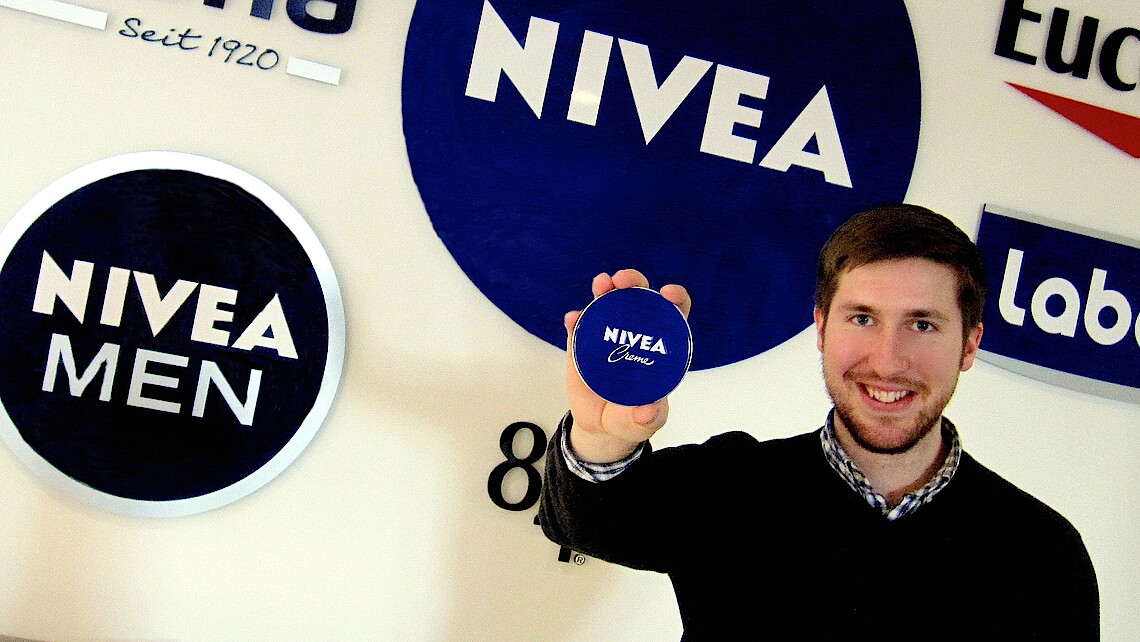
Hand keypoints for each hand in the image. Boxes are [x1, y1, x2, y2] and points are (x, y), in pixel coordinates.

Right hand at [563, 269, 690, 463]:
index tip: (668, 294)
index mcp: (659, 347)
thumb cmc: (629, 419)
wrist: (599, 427)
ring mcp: (607, 335)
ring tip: (601, 285)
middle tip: (622, 282)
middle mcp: (635, 334)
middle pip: (639, 299)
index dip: (675, 299)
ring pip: (608, 303)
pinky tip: (572, 319)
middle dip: (634, 282)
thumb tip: (648, 412)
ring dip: (604, 289)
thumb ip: (647, 419)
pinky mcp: (582, 343)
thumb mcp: (641, 423)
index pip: (674, 315)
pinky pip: (579, 326)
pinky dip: (576, 319)